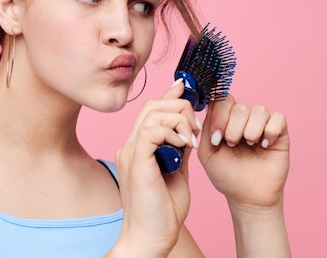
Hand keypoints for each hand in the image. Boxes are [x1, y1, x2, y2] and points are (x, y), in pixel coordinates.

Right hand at [111, 80, 198, 256]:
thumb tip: (189, 129)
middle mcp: (130, 145)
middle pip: (152, 105)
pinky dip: (172, 132)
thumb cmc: (163, 210)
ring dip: (179, 119)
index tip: (186, 88)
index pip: (151, 110)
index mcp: (138, 147)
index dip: (170, 96)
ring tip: (192, 139)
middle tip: (196, 128)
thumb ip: (179, 149)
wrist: (151, 237)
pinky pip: (152, 130)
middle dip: (180, 108)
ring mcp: (131, 151)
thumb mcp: (178, 172)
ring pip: (153, 113)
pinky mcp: (136, 160)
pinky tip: (184, 145)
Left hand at [197, 95, 289, 209]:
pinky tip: (264, 145)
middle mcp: (243, 119)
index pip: (222, 100)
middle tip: (232, 145)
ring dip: (250, 130)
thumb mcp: (207, 152)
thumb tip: (207, 105)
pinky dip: (270, 131)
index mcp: (225, 120)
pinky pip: (278, 118)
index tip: (216, 138)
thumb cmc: (227, 175)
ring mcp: (262, 125)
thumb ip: (205, 128)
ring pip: (258, 110)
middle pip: (239, 106)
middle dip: (232, 127)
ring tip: (249, 145)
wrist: (247, 196)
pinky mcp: (280, 134)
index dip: (218, 115)